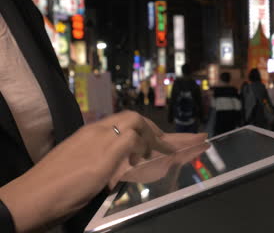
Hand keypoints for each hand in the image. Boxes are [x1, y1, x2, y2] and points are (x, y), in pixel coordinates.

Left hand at [0, 111, 202, 232]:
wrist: (32, 201)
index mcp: (104, 132)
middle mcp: (100, 136)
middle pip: (138, 130)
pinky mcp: (87, 163)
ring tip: (172, 154)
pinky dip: (136, 158)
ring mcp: (92, 149)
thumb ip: (126, 143)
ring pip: (130, 143)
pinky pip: (119, 155)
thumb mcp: (102, 161)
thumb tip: (143, 134)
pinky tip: (142, 164)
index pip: (137, 121)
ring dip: (152, 146)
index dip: (157, 133)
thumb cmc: (70, 182)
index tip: (175, 148)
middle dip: (166, 136)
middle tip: (193, 140)